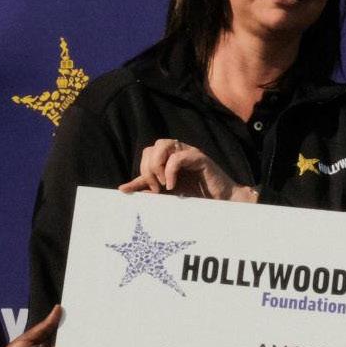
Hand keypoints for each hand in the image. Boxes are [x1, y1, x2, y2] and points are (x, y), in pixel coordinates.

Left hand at [119, 138, 255, 202]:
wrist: (222, 201)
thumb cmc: (197, 196)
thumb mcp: (167, 194)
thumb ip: (149, 189)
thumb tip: (124, 189)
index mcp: (168, 159)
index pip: (146, 157)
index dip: (139, 173)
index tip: (133, 191)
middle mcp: (177, 152)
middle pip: (151, 148)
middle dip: (148, 170)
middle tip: (156, 189)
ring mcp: (188, 152)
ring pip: (162, 145)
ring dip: (157, 166)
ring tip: (164, 185)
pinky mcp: (199, 157)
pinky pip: (178, 157)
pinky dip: (170, 171)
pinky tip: (173, 186)